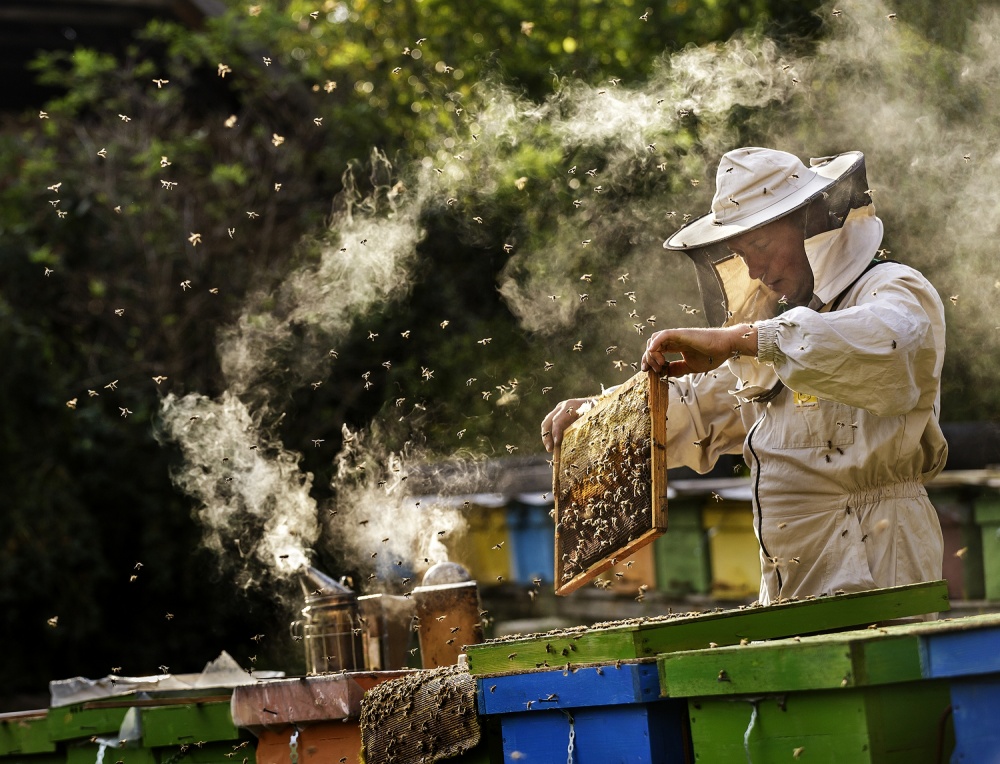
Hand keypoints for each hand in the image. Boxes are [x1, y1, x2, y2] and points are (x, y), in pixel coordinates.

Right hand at [540, 397, 595, 452]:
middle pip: (548, 421)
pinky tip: (553, 446)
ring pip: (546, 423)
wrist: (598, 402)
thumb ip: (587, 426)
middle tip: (550, 449)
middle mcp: (562, 407)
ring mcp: (559, 410)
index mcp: (571, 406)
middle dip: (547, 436)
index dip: (556, 432)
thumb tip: (582, 443)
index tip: (557, 444)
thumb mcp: (595, 417)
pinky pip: (549, 425)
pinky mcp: (558, 415)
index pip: (558, 420)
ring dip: (546, 437)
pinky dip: (550, 436)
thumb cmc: (598, 411)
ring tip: (550, 449)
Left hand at [641, 325, 755, 376]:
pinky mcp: (682, 334)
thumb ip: (678, 369)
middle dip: (647, 358)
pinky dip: (656, 342)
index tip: (649, 372)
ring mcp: (677, 336)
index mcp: (676, 346)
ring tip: (660, 364)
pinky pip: (663, 335)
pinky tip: (654, 352)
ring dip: (652, 353)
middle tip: (654, 370)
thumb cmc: (712, 355)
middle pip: (651, 345)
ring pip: (654, 339)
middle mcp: (674, 339)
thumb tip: (665, 373)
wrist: (726, 347)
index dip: (649, 360)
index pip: (656, 350)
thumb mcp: (690, 366)